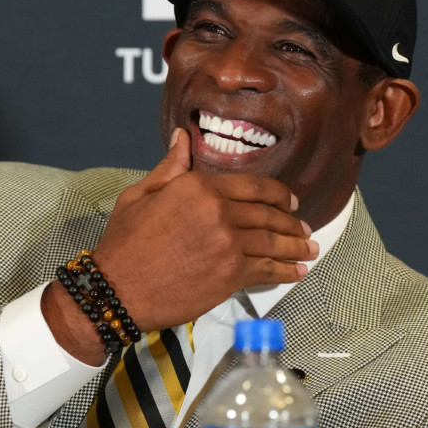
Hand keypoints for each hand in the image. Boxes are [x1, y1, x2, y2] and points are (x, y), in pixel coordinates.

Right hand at [42, 130, 316, 363]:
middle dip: (291, 222)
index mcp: (200, 187)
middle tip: (305, 228)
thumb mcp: (141, 195)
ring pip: (273, 242)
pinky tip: (298, 271)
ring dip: (296, 246)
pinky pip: (268, 270)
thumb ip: (171, 168)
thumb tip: (184, 138)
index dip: (278, 194)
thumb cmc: (124, 243)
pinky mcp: (231, 275)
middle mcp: (220, 212)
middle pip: (268, 214)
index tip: (291, 202)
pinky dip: (287, 271)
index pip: (253, 186)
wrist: (117, 290)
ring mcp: (229, 244)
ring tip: (310, 249)